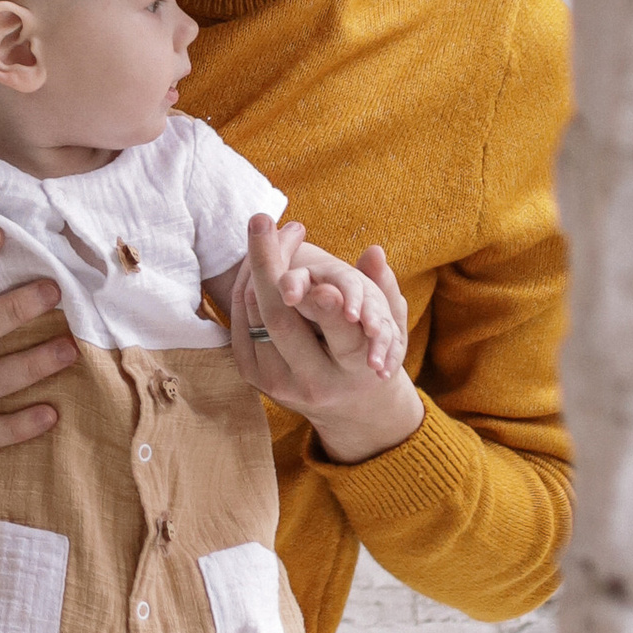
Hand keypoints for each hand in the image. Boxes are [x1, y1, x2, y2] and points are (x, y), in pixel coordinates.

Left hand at [227, 219, 421, 465]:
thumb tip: (374, 252)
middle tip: (261, 220)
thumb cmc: (373, 358)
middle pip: (281, 321)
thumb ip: (384, 290)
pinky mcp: (254, 379)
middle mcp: (315, 382)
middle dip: (268, 265)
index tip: (318, 276)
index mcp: (355, 371)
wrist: (350, 412)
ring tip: (263, 233)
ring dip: (254, 270)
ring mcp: (279, 384)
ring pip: (256, 317)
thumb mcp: (392, 331)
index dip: (325, 304)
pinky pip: (240, 325)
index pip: (340, 333)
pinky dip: (244, 289)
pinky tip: (252, 264)